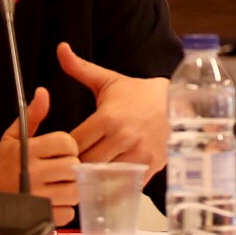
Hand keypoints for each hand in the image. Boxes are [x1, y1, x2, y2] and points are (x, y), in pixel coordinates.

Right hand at [0, 86, 81, 225]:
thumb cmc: (3, 166)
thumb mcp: (14, 137)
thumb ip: (32, 115)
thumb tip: (43, 92)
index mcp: (29, 150)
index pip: (67, 143)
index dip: (67, 147)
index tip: (59, 152)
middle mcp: (33, 173)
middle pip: (74, 166)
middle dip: (70, 167)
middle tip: (60, 170)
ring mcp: (37, 197)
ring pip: (74, 189)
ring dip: (70, 188)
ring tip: (57, 185)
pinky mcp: (41, 217)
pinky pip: (69, 211)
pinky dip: (65, 208)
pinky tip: (53, 202)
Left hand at [58, 42, 168, 181]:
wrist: (175, 102)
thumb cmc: (137, 94)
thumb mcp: (107, 80)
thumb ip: (80, 69)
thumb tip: (60, 48)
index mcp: (108, 117)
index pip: (74, 144)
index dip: (65, 149)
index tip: (63, 150)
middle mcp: (123, 137)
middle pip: (86, 163)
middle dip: (77, 166)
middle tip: (72, 165)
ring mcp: (138, 154)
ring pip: (104, 177)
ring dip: (94, 178)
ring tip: (88, 175)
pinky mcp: (151, 166)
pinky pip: (125, 184)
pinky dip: (114, 186)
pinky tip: (108, 181)